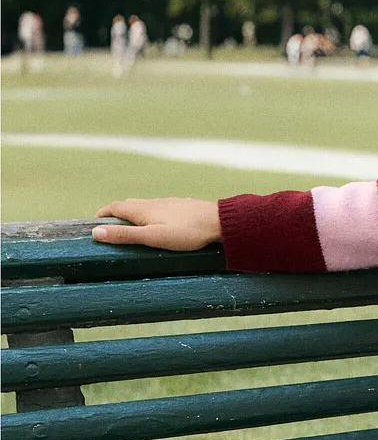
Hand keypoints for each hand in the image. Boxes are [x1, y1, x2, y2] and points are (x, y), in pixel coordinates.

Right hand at [91, 197, 221, 250]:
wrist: (220, 222)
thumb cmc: (187, 232)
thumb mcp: (152, 237)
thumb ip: (125, 235)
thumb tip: (96, 233)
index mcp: (143, 209)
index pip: (115, 207)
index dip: (103, 214)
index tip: (95, 223)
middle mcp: (154, 202)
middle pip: (129, 205)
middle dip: (117, 214)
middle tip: (110, 226)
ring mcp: (170, 203)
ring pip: (146, 206)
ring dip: (134, 213)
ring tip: (132, 226)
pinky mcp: (183, 207)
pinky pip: (161, 208)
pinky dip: (151, 213)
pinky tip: (160, 222)